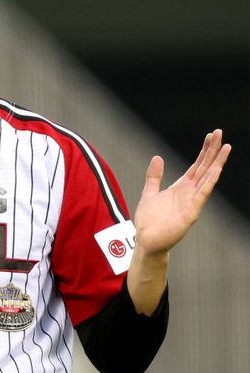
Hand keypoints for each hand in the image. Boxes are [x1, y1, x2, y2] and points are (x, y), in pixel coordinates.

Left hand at [133, 129, 230, 255]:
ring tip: (225, 147)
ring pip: (208, 178)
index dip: (204, 151)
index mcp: (181, 187)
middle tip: (219, 132)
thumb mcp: (150, 192)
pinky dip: (209, 182)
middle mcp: (189, 192)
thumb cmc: (149, 220)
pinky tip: (216, 170)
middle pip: (205, 167)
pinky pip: (202, 194)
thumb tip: (158, 157)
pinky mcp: (191, 212)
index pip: (197, 165)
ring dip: (216, 163)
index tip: (210, 136)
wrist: (147, 240)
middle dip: (212, 150)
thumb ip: (154, 176)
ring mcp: (192, 201)